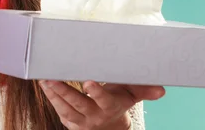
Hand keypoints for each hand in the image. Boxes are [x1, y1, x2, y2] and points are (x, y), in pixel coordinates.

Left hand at [40, 80, 165, 128]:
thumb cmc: (119, 101)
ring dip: (53, 95)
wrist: (109, 126)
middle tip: (53, 79)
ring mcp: (80, 120)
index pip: (103, 100)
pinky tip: (43, 84)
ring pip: (65, 109)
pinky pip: (58, 110)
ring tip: (44, 80)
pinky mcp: (69, 120)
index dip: (96, 92)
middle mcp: (94, 115)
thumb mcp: (132, 95)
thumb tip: (162, 90)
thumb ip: (144, 90)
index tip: (88, 81)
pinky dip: (50, 98)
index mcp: (110, 107)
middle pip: (79, 105)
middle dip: (65, 92)